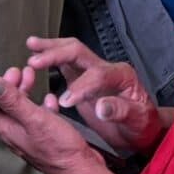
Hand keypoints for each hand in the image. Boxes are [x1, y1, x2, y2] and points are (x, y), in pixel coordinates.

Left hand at [0, 66, 105, 173]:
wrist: (81, 170)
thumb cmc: (59, 149)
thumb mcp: (35, 119)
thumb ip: (13, 101)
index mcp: (6, 129)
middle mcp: (14, 133)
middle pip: (1, 106)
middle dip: (6, 85)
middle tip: (16, 71)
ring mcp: (29, 135)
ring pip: (19, 109)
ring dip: (22, 91)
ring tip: (31, 75)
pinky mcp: (43, 136)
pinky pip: (37, 116)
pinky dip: (40, 103)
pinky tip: (49, 99)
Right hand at [22, 36, 163, 155]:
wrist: (142, 128)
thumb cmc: (142, 124)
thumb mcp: (137, 119)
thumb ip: (120, 111)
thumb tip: (101, 107)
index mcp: (121, 75)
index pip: (97, 74)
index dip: (80, 87)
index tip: (65, 102)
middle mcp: (106, 67)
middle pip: (79, 52)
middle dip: (56, 54)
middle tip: (35, 60)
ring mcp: (95, 70)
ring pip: (71, 51)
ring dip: (51, 48)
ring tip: (31, 45)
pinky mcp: (85, 78)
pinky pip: (67, 63)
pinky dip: (52, 58)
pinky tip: (38, 56)